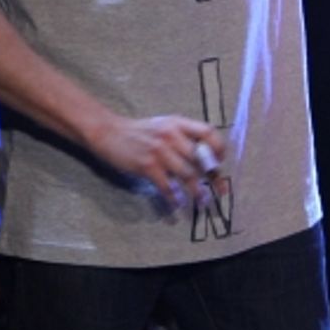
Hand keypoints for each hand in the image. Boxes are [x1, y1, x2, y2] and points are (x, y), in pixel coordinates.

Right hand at [90, 114, 225, 207]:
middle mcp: (172, 135)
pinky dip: (175, 199)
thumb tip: (206, 156)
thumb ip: (184, 136)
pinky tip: (179, 206)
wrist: (109, 132)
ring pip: (187, 174)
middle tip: (220, 191)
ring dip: (198, 192)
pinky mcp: (147, 166)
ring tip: (204, 203)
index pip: (208, 132)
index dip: (218, 147)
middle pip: (201, 158)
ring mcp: (159, 151)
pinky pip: (167, 186)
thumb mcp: (164, 126)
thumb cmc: (140, 132)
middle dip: (213, 176)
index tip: (220, 162)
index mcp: (178, 123)